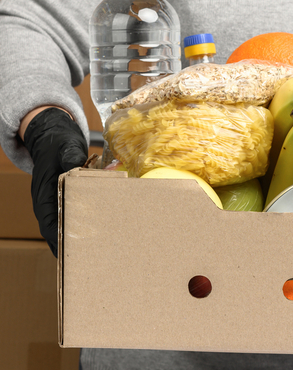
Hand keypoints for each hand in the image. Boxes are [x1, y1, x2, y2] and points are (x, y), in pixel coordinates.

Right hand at [23, 107, 87, 256]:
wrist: (54, 138)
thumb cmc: (58, 144)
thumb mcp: (65, 147)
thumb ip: (71, 157)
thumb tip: (75, 166)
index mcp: (44, 194)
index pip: (49, 221)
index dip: (58, 237)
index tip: (68, 251)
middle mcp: (50, 203)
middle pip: (59, 229)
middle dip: (71, 246)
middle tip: (87, 261)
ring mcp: (59, 204)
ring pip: (68, 226)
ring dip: (79, 240)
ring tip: (96, 256)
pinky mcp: (69, 201)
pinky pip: (76, 217)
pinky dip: (86, 227)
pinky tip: (101, 237)